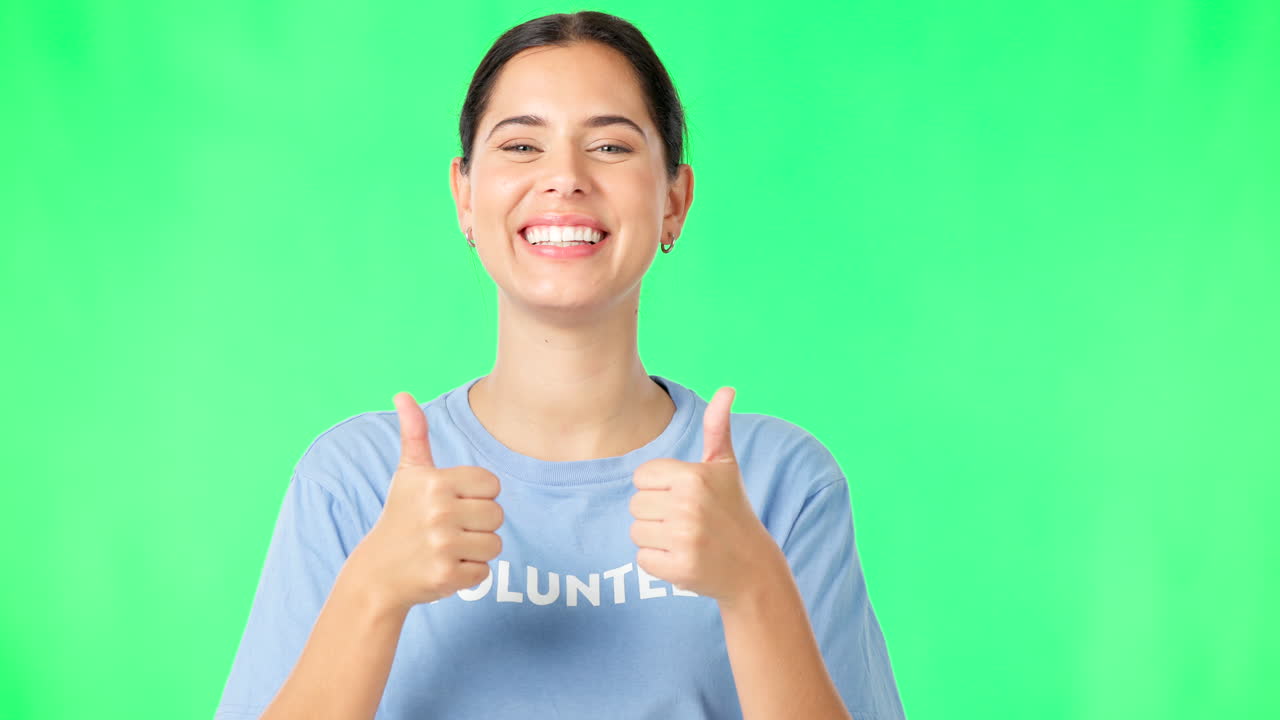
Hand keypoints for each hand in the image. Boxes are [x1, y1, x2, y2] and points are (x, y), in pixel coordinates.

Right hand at [348, 392, 504, 611]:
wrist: (378, 573)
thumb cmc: (401, 517)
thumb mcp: (408, 474)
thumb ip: (414, 434)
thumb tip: (402, 394)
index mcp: (436, 482)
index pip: (492, 484)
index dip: (477, 495)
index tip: (452, 503)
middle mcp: (440, 511)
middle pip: (497, 515)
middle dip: (478, 525)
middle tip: (449, 529)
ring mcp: (443, 545)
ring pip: (495, 545)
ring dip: (476, 551)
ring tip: (447, 548)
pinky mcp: (447, 576)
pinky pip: (485, 572)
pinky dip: (469, 574)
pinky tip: (444, 568)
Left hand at [627, 387, 783, 604]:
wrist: (752, 567)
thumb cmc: (733, 511)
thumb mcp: (725, 467)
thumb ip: (717, 428)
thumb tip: (726, 389)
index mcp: (693, 476)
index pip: (641, 477)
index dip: (658, 488)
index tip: (684, 498)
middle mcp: (688, 506)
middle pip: (635, 505)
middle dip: (655, 515)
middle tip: (687, 522)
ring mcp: (684, 539)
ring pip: (636, 532)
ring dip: (655, 539)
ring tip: (685, 540)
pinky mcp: (679, 568)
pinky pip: (642, 559)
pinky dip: (658, 562)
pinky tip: (683, 559)